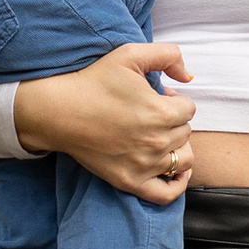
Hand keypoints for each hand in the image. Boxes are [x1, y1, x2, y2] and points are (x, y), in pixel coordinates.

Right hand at [15, 37, 197, 201]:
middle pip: (185, 133)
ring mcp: (144, 165)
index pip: (188, 109)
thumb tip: (189, 77)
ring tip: (157, 136)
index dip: (173, 99)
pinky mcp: (130, 181)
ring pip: (183, 159)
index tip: (154, 97)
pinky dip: (177, 184)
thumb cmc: (93, 81)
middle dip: (173, 120)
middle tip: (148, 113)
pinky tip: (176, 174)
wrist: (59, 111)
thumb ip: (168, 55)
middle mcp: (157, 142)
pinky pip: (167, 193)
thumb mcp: (130, 54)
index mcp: (161, 112)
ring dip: (176, 146)